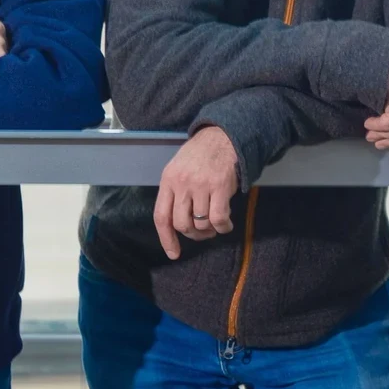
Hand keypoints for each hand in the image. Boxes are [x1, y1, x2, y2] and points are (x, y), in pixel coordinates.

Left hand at [154, 126, 239, 259]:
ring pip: (201, 223)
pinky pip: (219, 218)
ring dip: (209, 231)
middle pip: (181, 223)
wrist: (223, 135)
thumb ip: (176, 192)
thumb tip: (180, 222)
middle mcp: (182, 183)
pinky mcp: (220, 186)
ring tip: (215, 226)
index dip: (166, 239)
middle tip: (202, 232)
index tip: (173, 253)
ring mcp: (201, 185)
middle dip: (192, 234)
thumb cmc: (201, 154)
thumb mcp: (179, 168)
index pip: (161, 216)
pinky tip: (226, 224)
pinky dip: (223, 227)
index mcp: (168, 180)